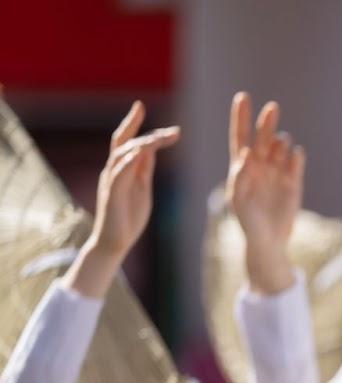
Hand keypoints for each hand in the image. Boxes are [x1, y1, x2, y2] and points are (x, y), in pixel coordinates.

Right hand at [67, 102, 179, 298]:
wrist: (115, 243)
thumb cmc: (129, 219)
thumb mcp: (142, 189)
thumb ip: (144, 170)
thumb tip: (150, 150)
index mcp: (124, 170)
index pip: (130, 143)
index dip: (137, 126)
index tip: (145, 110)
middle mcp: (114, 171)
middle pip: (121, 141)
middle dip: (131, 124)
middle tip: (141, 107)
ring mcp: (111, 181)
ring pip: (121, 154)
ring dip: (139, 142)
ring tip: (159, 136)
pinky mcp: (111, 194)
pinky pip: (117, 173)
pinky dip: (127, 161)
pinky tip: (139, 152)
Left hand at [226, 92, 302, 294]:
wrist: (269, 242)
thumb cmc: (248, 223)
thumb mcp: (238, 201)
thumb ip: (240, 177)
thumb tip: (246, 153)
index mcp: (242, 168)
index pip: (240, 137)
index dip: (241, 118)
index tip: (243, 97)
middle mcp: (260, 166)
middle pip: (262, 137)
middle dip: (266, 121)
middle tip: (272, 107)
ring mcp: (277, 173)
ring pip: (280, 146)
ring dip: (280, 142)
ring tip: (280, 146)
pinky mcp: (294, 182)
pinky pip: (296, 161)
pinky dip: (295, 155)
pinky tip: (294, 155)